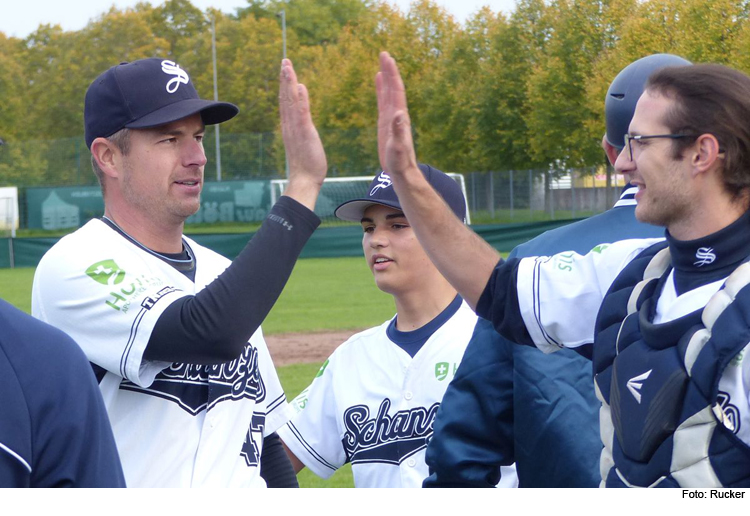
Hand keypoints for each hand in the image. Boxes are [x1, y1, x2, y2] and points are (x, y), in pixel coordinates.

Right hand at [279, 59, 326, 208]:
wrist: (303, 181)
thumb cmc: (307, 163)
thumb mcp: (305, 139)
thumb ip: (302, 121)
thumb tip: (302, 104)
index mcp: (290, 126)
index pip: (287, 102)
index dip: (286, 84)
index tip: (285, 68)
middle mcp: (289, 125)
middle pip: (286, 98)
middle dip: (285, 79)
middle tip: (285, 61)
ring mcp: (295, 129)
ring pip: (291, 102)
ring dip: (289, 84)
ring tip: (287, 66)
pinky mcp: (304, 134)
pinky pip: (301, 114)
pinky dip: (300, 100)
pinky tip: (301, 87)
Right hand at [376, 52, 418, 178]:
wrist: (401, 171)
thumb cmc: (399, 161)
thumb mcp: (398, 147)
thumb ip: (398, 131)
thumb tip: (398, 113)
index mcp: (399, 116)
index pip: (396, 90)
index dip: (392, 74)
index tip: (387, 58)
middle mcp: (396, 113)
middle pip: (392, 87)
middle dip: (389, 70)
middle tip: (383, 53)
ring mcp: (391, 117)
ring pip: (388, 92)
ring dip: (385, 77)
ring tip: (382, 62)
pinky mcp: (385, 123)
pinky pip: (383, 101)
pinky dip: (381, 89)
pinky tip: (379, 81)